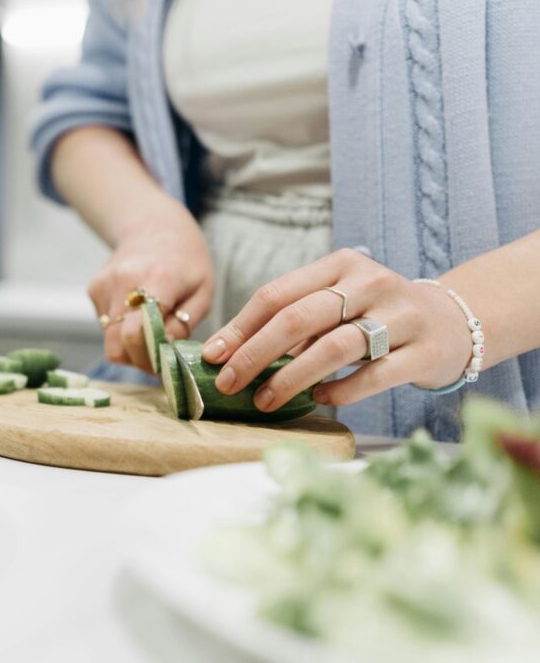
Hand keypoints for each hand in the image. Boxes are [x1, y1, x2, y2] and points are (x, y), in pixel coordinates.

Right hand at [88, 209, 213, 372]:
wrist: (154, 225)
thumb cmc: (186, 261)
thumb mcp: (202, 291)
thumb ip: (183, 325)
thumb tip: (164, 353)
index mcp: (157, 280)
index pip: (137, 333)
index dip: (148, 358)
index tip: (164, 364)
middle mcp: (123, 281)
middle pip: (116, 344)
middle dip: (137, 360)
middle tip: (157, 359)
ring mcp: (104, 284)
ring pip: (109, 339)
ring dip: (129, 345)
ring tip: (151, 330)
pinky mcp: (93, 289)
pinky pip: (105, 324)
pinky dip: (121, 327)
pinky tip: (137, 311)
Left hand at [200, 248, 471, 410]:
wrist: (454, 322)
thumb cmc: (376, 315)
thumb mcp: (337, 303)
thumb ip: (294, 321)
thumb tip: (232, 354)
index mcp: (340, 265)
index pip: (277, 294)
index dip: (239, 327)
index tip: (212, 356)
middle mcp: (370, 283)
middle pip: (298, 318)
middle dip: (254, 354)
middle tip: (228, 383)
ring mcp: (400, 315)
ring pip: (334, 347)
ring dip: (291, 378)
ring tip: (264, 400)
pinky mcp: (423, 351)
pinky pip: (374, 374)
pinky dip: (341, 390)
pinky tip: (319, 399)